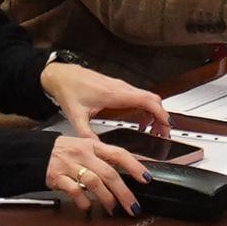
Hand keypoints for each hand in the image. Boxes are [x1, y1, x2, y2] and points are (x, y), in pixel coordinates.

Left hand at [44, 64, 173, 136]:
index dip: (161, 115)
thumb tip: (98, 150)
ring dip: (154, 114)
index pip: (148, 101)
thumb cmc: (68, 90)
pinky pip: (139, 97)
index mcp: (115, 94)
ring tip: (152, 131)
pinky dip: (145, 109)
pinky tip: (138, 122)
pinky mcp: (118, 88)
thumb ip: (87, 135)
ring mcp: (121, 87)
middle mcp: (122, 88)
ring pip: (147, 98)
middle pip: (153, 100)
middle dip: (162, 117)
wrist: (61, 75)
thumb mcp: (76, 117)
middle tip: (162, 134)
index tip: (165, 128)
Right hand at [44, 129, 147, 214]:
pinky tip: (87, 207)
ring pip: (93, 182)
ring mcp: (70, 165)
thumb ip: (103, 158)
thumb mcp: (85, 148)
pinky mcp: (57, 177)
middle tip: (133, 206)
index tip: (146, 178)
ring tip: (113, 209)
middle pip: (109, 173)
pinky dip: (82, 201)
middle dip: (124, 192)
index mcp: (93, 145)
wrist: (34, 152)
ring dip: (106, 198)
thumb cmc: (63, 151)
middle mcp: (83, 154)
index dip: (135, 166)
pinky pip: (73, 190)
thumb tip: (127, 172)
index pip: (119, 154)